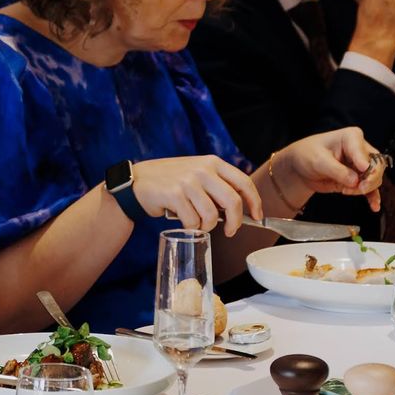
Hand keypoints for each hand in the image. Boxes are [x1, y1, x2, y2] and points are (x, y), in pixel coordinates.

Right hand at [128, 155, 264, 234]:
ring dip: (207, 226)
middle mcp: (203, 169)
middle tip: (230, 231)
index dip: (254, 202)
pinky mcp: (174, 195)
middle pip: (232, 201)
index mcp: (213, 162)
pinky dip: (190, 227)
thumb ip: (217, 185)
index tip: (257, 216)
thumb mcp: (197, 173)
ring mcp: (188, 181)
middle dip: (235, 222)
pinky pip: (192, 221)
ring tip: (197, 223)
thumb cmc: (170, 181)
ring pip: (212, 215)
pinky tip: (183, 221)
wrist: (137, 181)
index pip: (243, 182)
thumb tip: (240, 209)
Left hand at [268, 127, 384, 207]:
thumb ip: (337, 170)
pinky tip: (374, 206)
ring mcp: (361, 164)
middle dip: (369, 179)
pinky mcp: (358, 178)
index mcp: (351, 137)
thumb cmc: (308, 155)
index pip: (364, 151)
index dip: (365, 163)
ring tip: (345, 191)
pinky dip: (372, 197)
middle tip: (359, 188)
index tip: (362, 172)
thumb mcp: (319, 161)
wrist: (301, 166)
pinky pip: (370, 188)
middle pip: (376, 165)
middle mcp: (360, 149)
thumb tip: (355, 181)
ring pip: (375, 177)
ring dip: (364, 188)